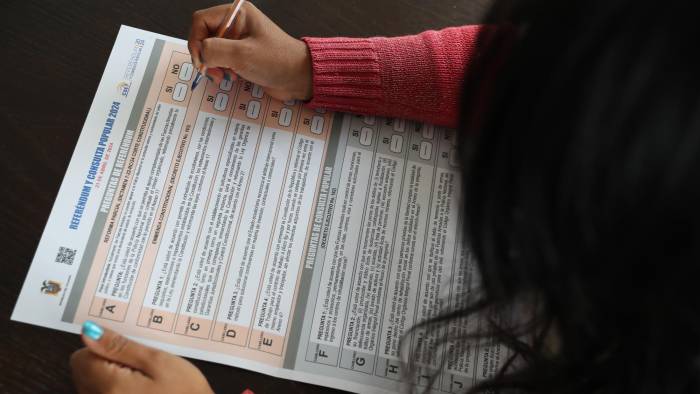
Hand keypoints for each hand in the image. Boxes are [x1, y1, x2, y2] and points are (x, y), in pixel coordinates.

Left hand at [70, 321, 212, 393]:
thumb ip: (120, 346)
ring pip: (93, 385)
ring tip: (144, 379)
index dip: (105, 347)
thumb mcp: (157, 361)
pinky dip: (118, 390)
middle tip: (141, 364)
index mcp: (108, 384)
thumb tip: (90, 332)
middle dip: (108, 362)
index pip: (82, 355)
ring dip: (113, 378)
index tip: (128, 348)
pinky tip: (143, 391)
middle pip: (85, 372)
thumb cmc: (184, 393)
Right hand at [188, 2, 312, 101]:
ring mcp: (238, 39)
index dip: (196, 41)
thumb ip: (214, 50)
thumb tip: (201, 55)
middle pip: (203, 35)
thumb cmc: (278, 61)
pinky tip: (231, 77)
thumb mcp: (242, 54)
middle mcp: (236, 23)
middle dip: (205, 56)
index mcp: (237, 13)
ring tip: (224, 76)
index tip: (201, 61)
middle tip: (212, 72)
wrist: (299, 78)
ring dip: (213, 65)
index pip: (201, 20)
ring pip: (210, 50)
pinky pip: (221, 60)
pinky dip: (221, 70)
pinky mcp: (241, 55)